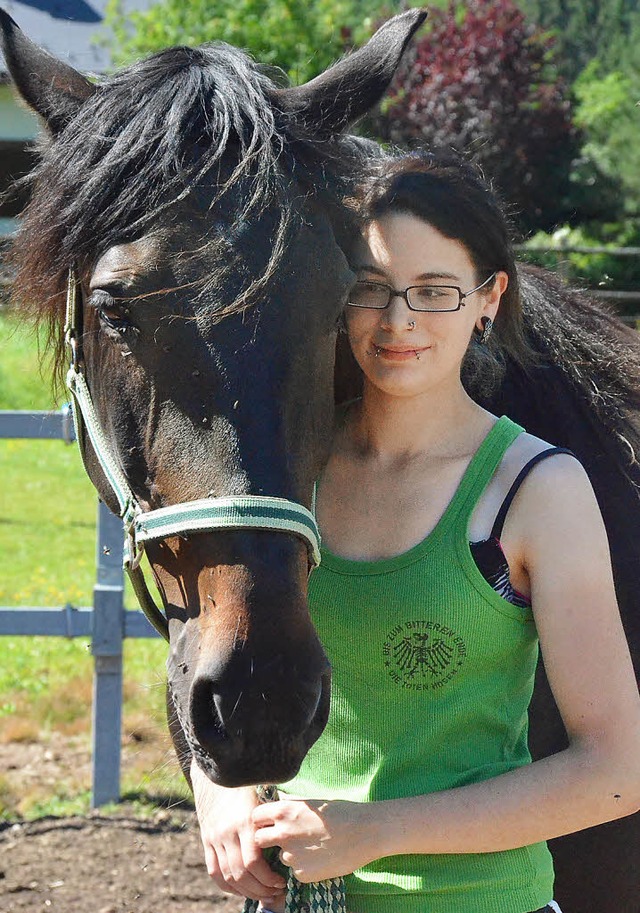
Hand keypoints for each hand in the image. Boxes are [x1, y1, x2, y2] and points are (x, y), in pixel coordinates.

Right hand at [191, 759, 286, 904]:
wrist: (215, 774)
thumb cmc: (246, 784)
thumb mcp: (263, 794)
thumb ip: (275, 813)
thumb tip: (299, 825)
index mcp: (245, 821)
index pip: (253, 861)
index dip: (268, 878)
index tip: (282, 881)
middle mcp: (227, 832)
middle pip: (241, 874)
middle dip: (260, 889)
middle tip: (276, 893)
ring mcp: (214, 838)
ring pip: (228, 876)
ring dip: (246, 891)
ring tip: (263, 895)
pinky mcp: (206, 841)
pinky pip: (214, 872)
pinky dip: (227, 886)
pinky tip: (241, 890)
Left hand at [253, 798, 376, 883]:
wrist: (365, 832)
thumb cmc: (340, 812)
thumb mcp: (310, 803)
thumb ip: (289, 806)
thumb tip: (274, 805)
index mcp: (284, 811)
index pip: (255, 817)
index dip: (262, 820)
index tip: (269, 822)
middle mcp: (283, 833)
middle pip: (258, 839)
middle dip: (267, 839)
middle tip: (283, 838)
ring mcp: (291, 856)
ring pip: (279, 856)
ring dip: (288, 853)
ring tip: (311, 846)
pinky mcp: (302, 874)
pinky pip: (295, 870)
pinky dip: (303, 866)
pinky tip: (320, 857)